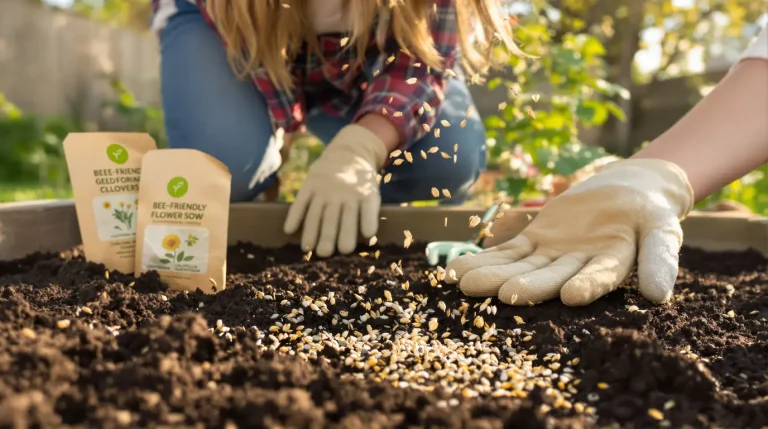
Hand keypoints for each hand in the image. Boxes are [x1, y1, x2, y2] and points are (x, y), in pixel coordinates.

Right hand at [283, 124, 387, 256]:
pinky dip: (294, 215)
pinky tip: (289, 230)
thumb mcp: (372, 194)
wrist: (349, 154)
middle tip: (325, 253)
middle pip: (336, 218)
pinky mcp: (310, 183)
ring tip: (307, 248)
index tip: (351, 247)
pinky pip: (301, 201)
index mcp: (365, 194)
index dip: (363, 227)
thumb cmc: (362, 184)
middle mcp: (345, 191)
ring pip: (316, 212)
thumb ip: (368, 213)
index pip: (366, 212)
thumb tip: (366, 238)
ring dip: (311, 232)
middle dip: (330, 237)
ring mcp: (326, 187)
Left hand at [445, 159, 693, 305]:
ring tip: (464, 284)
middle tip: (503, 295)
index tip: (571, 295)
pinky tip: (456, 268)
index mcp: (614, 266)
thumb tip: (659, 295)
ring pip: (521, 268)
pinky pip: (507, 252)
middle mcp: (578, 268)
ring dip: (493, 276)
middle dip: (528, 286)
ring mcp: (554, 257)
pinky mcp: (536, 243)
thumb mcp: (662, 229)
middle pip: (552, 277)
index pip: (601, 276)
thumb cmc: (649, 213)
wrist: (627, 193)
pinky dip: (484, 259)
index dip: (587, 285)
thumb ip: (659, 258)